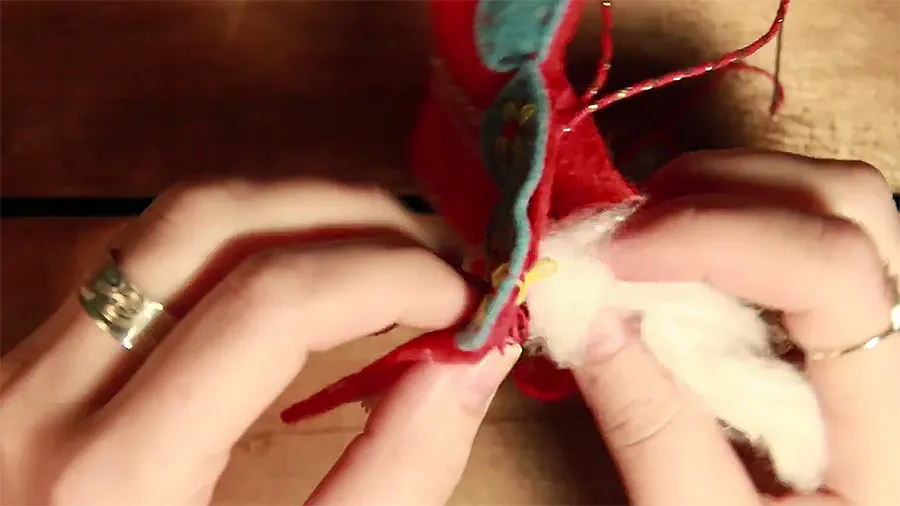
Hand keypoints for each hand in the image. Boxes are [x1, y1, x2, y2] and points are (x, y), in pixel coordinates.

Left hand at [0, 181, 519, 504]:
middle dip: (353, 219)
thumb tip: (470, 360)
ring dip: (298, 214)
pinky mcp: (33, 359)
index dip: (392, 277)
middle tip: (436, 259)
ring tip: (385, 256)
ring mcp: (25, 365)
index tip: (464, 299)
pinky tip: (306, 272)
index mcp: (112, 475)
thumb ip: (396, 477)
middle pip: (215, 223)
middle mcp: (43, 394)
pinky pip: (149, 257)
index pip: (272, 304)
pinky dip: (245, 242)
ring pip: (175, 223)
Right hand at [574, 150, 899, 505]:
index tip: (613, 256)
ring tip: (650, 243)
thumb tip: (584, 310)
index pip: (832, 271)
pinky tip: (688, 261)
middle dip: (721, 193)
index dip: (714, 237)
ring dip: (731, 195)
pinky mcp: (872, 323)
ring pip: (842, 200)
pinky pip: (820, 230)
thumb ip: (650, 424)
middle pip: (850, 204)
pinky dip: (743, 220)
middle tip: (627, 238)